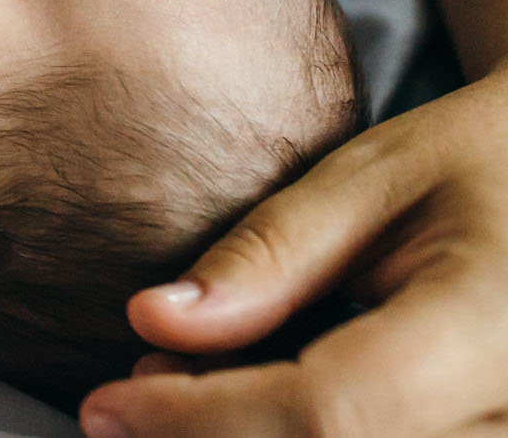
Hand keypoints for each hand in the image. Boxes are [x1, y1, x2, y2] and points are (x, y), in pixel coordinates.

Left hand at [80, 69, 507, 437]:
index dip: (200, 419)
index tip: (105, 403)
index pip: (327, 416)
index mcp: (493, 332)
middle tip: (139, 391)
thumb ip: (270, 256)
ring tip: (197, 387)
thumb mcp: (373, 179)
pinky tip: (254, 407)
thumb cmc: (480, 162)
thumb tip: (153, 321)